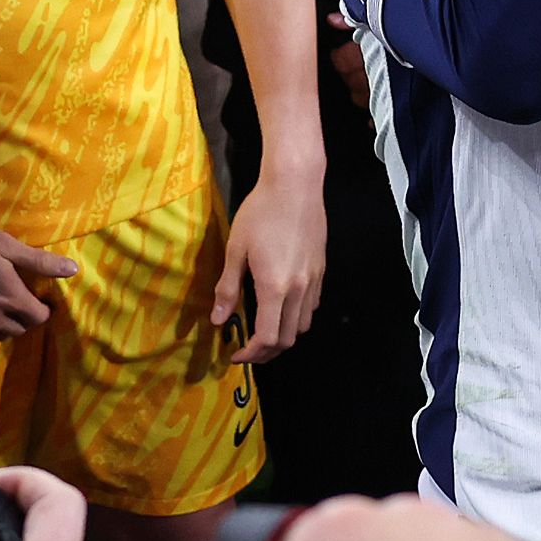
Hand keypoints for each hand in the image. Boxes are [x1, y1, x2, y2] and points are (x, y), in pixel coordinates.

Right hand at [0, 213, 74, 353]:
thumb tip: (73, 270)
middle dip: (24, 316)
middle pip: (20, 328)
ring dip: (3, 325)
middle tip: (17, 299)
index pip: (39, 316)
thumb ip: (39, 261)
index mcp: (12, 299)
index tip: (39, 298)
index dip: (43, 307)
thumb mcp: (5, 245)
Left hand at [213, 158, 323, 360]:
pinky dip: (298, 317)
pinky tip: (283, 306)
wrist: (295, 185)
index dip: (251, 354)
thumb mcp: (236, 249)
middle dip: (267, 353)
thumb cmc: (260, 213)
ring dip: (284, 336)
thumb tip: (218, 320)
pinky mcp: (321, 270)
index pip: (267, 338)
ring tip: (265, 331)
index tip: (236, 354)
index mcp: (274, 288)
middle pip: (288, 339)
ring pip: (304, 325)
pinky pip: (312, 306)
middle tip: (248, 350)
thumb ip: (227, 288)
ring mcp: (314, 281)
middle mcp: (299, 290)